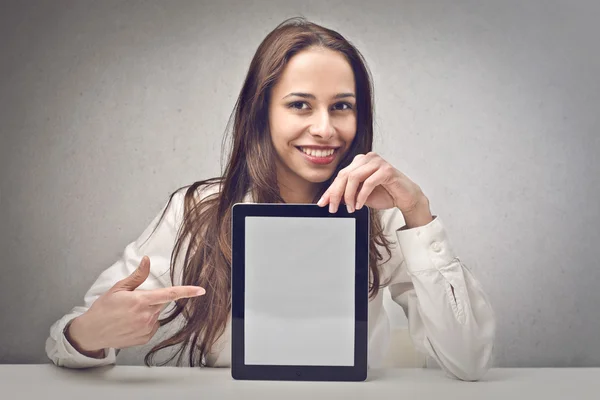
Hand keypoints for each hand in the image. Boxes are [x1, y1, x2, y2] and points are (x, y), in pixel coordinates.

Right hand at [67, 256, 204, 353]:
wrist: (92, 332)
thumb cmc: (103, 309)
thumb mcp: (118, 288)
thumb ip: (137, 275)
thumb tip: (147, 260)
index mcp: (141, 301)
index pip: (170, 294)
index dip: (187, 292)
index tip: (200, 290)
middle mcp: (146, 316)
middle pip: (160, 303)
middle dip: (150, 300)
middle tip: (132, 303)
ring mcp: (146, 329)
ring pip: (156, 315)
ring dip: (147, 313)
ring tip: (128, 315)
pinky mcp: (145, 338)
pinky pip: (152, 327)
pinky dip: (145, 324)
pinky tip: (130, 324)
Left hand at [317, 152, 430, 218]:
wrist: (405, 198)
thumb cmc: (385, 194)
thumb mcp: (360, 195)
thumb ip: (347, 194)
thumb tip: (330, 199)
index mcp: (359, 162)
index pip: (340, 175)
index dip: (330, 190)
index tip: (322, 203)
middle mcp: (367, 158)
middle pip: (344, 175)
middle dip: (336, 193)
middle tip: (333, 208)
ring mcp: (377, 162)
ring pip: (354, 177)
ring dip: (349, 195)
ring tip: (351, 208)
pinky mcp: (387, 169)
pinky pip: (368, 182)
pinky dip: (362, 196)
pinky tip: (360, 205)